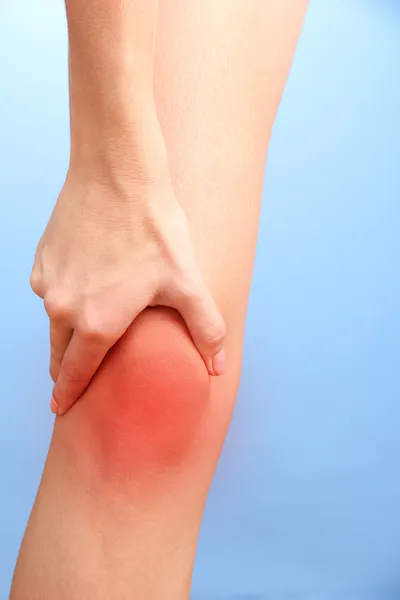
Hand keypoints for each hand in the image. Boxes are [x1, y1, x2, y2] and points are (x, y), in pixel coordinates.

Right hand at [30, 167, 225, 414]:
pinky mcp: (42, 259)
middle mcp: (63, 308)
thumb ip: (206, 330)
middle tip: (70, 382)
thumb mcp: (187, 282)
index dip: (70, 394)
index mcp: (97, 323)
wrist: (117, 173)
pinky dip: (62, 298)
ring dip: (66, 333)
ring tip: (83, 332)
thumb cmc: (154, 229)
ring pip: (53, 322)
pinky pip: (49, 291)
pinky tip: (83, 286)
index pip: (77, 373)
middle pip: (60, 353)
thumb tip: (219, 367)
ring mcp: (48, 283)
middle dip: (65, 372)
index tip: (61, 408)